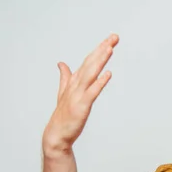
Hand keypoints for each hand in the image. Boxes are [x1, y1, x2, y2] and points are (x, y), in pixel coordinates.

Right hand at [43, 34, 118, 152]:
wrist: (56, 134)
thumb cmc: (63, 114)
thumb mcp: (64, 93)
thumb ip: (65, 77)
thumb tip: (61, 63)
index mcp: (74, 81)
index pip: (89, 60)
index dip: (99, 49)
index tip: (111, 39)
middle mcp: (76, 85)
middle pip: (91, 63)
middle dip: (103, 49)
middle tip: (115, 37)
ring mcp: (78, 94)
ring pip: (91, 73)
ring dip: (100, 60)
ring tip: (109, 48)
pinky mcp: (81, 106)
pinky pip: (92, 92)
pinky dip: (99, 82)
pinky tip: (108, 74)